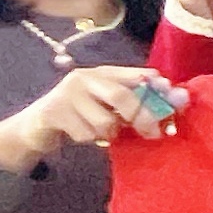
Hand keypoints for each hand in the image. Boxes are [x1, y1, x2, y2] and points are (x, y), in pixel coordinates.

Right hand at [0, 64, 172, 170]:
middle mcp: (84, 78)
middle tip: (153, 133)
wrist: (36, 126)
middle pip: (121, 96)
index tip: (176, 98)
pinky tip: (80, 133)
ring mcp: (67, 94)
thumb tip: (175, 104)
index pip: (135, 74)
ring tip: (102, 132)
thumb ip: (134, 104)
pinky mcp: (53, 112)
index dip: (157, 86)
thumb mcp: (107, 106)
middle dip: (141, 117)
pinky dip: (90, 139)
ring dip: (109, 133)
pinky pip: (86, 133)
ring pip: (105, 121)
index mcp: (102, 73)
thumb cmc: (80, 116)